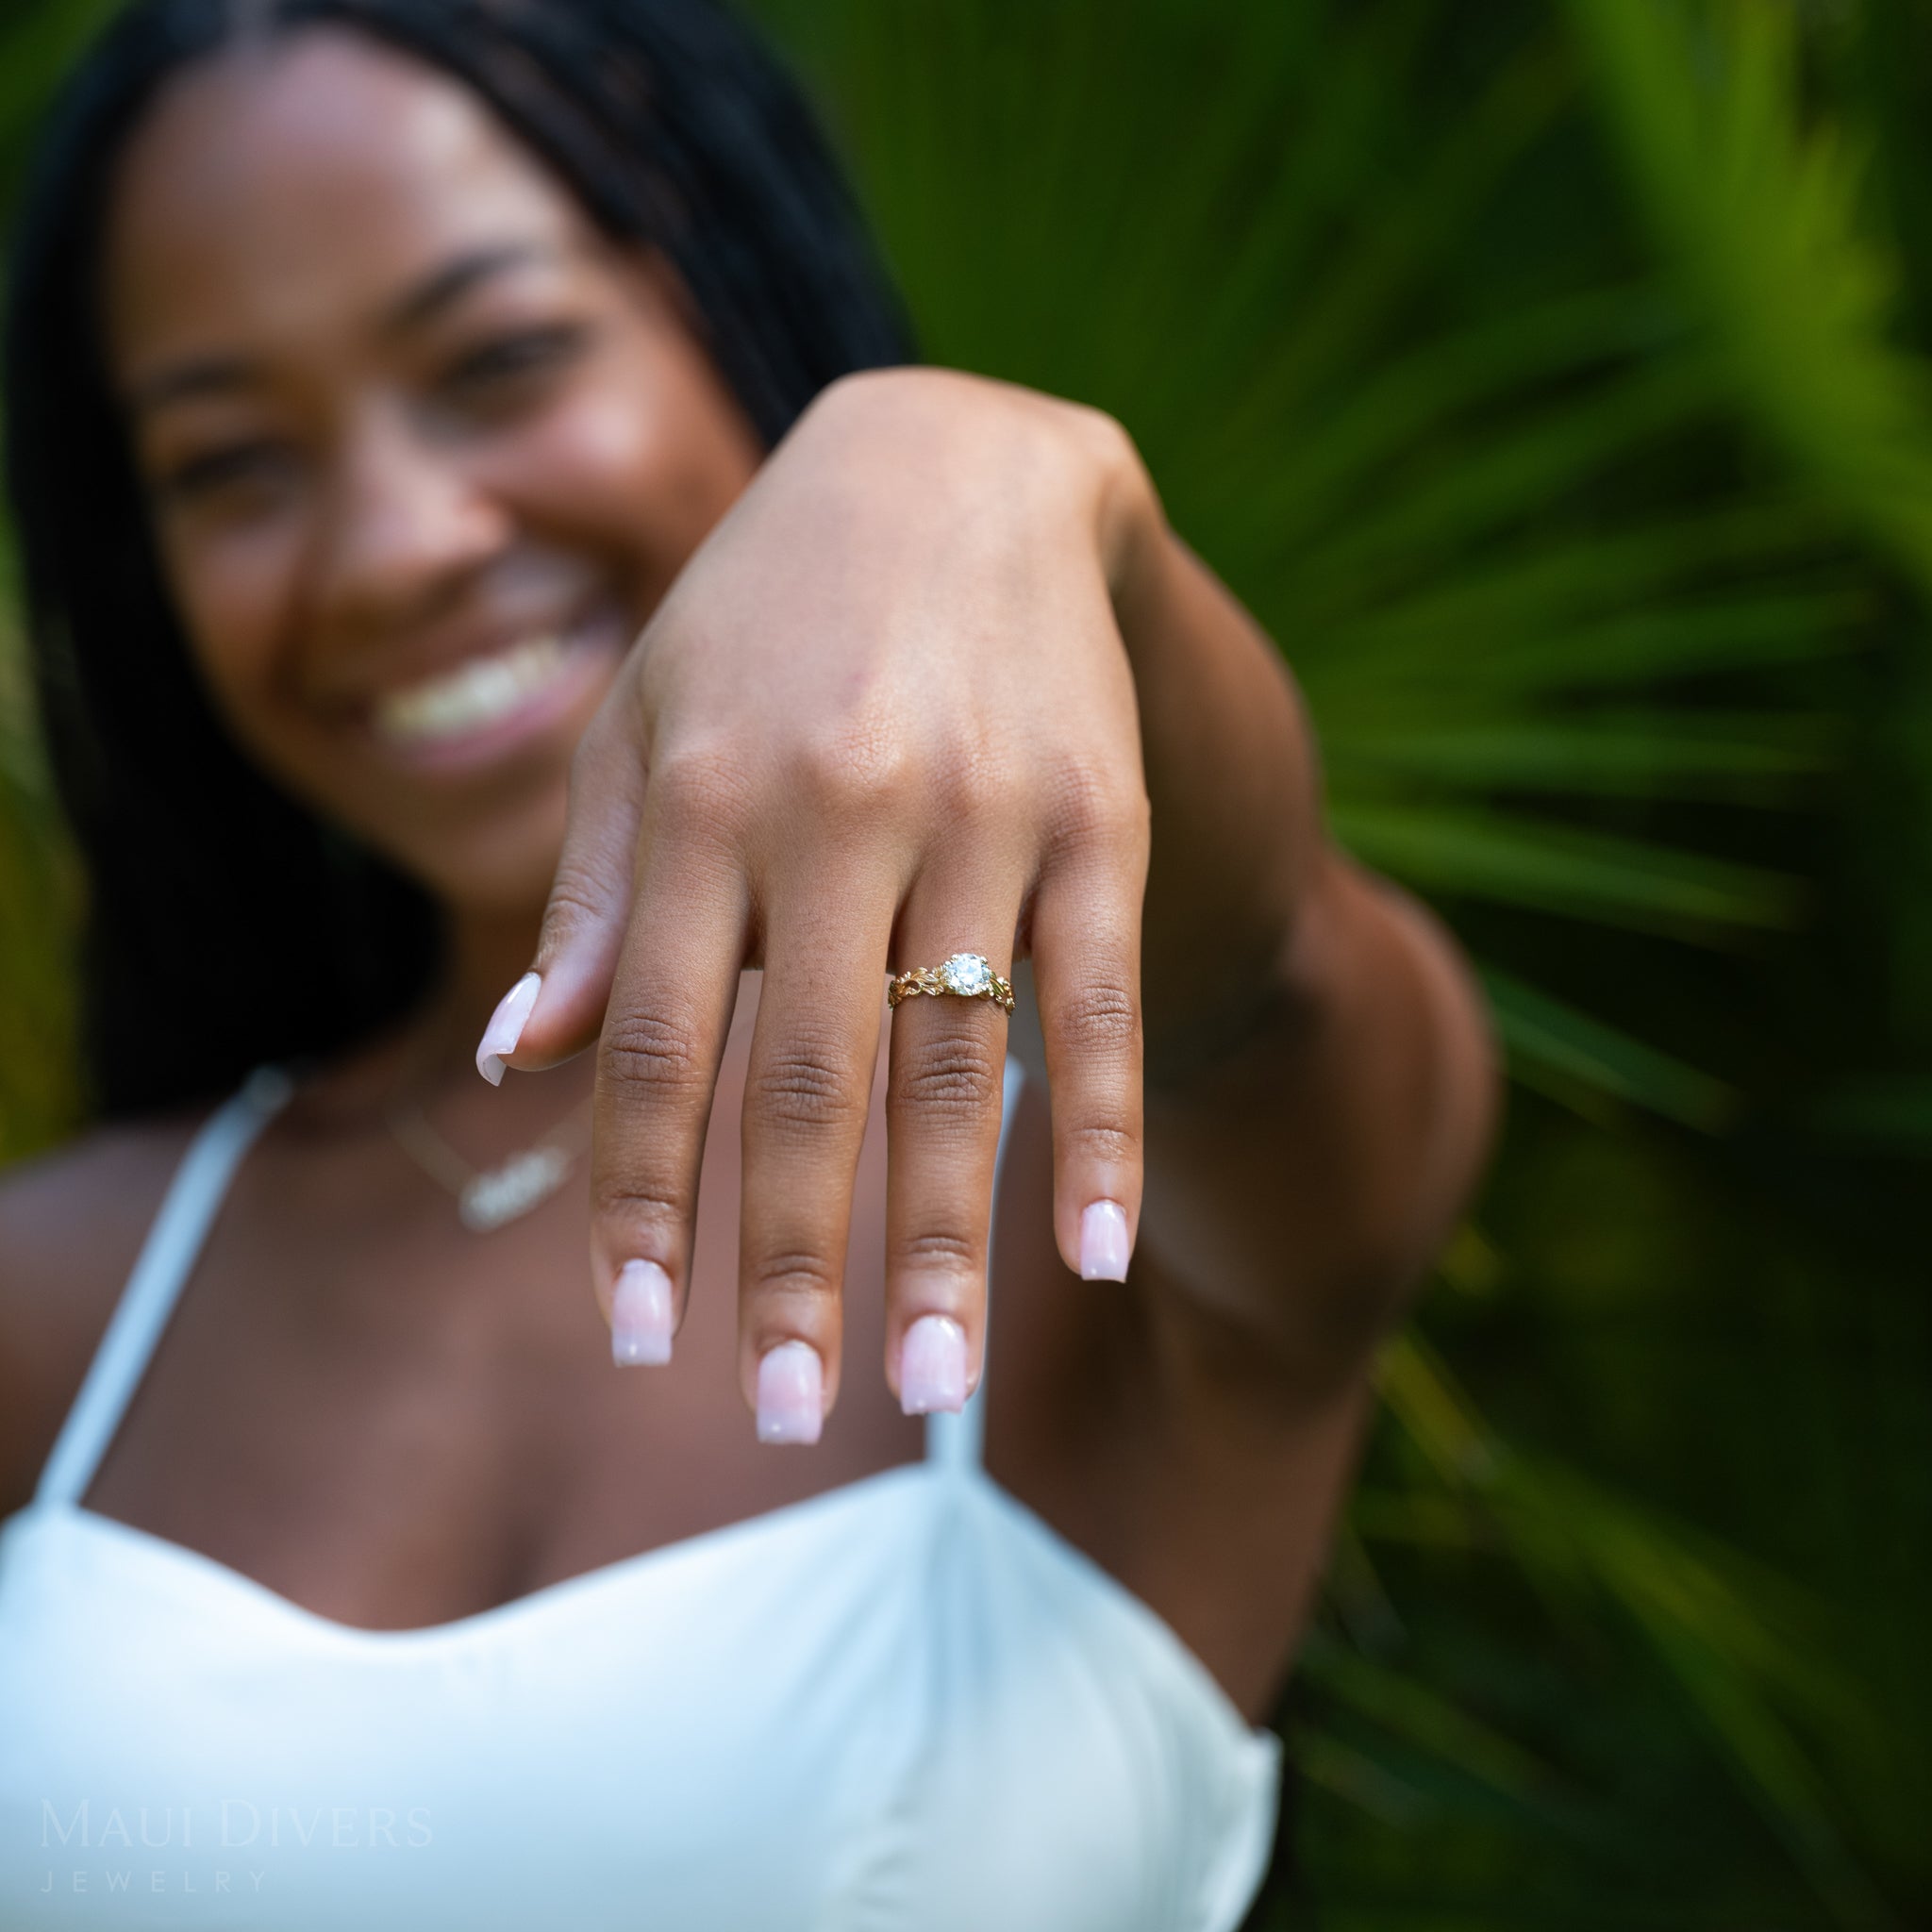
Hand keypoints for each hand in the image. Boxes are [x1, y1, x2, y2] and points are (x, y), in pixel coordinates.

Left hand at [481, 369, 1155, 1436]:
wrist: (956, 467)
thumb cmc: (765, 621)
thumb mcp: (645, 723)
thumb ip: (593, 897)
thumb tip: (523, 1064)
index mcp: (701, 796)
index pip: (657, 1043)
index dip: (639, 1199)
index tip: (634, 1336)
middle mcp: (838, 809)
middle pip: (806, 1079)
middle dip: (787, 1262)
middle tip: (775, 1417)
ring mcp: (982, 814)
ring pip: (956, 1060)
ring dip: (941, 1238)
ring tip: (929, 1386)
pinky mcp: (1095, 817)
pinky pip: (1098, 994)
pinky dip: (1096, 1125)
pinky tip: (1093, 1250)